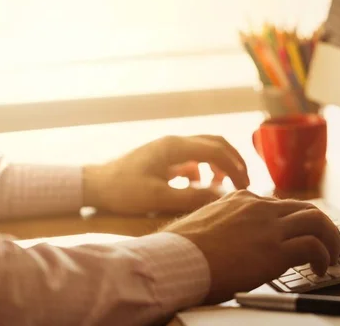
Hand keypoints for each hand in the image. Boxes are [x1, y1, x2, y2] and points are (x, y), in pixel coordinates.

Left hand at [83, 135, 248, 214]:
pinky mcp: (164, 157)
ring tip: (223, 187)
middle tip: (243, 182)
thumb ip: (190, 196)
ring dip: (219, 164)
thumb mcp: (157, 197)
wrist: (95, 185)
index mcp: (175, 147)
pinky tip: (198, 186)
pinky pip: (192, 158)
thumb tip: (221, 195)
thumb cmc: (123, 191)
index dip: (235, 166)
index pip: (216, 150)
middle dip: (233, 161)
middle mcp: (175, 142)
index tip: (245, 186)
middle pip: (215, 143)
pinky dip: (203, 170)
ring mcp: (169, 148)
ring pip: (205, 149)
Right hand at [163, 190, 339, 303]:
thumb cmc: (181, 249)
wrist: (175, 259)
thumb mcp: (205, 224)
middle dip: (323, 225)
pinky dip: (323, 256)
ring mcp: (268, 226)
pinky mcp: (274, 249)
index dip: (297, 220)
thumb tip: (230, 238)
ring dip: (331, 238)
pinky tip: (320, 269)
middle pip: (305, 208)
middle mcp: (259, 207)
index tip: (303, 233)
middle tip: (331, 241)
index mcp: (242, 199)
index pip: (281, 205)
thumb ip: (224, 224)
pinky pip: (313, 246)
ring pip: (316, 221)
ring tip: (334, 254)